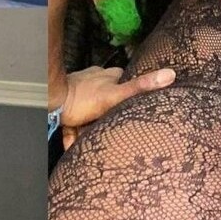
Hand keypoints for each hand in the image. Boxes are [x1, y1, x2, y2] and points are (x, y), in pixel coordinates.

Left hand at [59, 65, 174, 148]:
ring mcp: (80, 92)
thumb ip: (140, 87)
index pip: (127, 81)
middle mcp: (95, 81)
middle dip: (108, 116)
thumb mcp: (116, 95)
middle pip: (107, 101)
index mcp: (109, 77)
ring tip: (91, 141)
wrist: (50, 102)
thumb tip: (170, 74)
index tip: (136, 107)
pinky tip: (73, 145)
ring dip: (89, 129)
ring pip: (90, 113)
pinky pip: (73, 122)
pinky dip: (74, 134)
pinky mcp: (66, 106)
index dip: (132, 94)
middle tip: (111, 130)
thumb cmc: (83, 98)